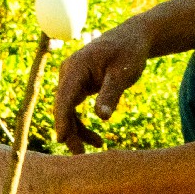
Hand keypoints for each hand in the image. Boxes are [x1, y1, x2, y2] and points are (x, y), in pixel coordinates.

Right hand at [55, 21, 152, 152]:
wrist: (132, 38)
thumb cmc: (129, 52)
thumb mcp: (123, 74)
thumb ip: (111, 94)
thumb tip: (102, 117)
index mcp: (76, 67)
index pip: (64, 98)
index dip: (62, 120)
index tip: (62, 139)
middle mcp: (68, 73)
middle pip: (62, 107)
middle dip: (70, 132)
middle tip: (82, 155)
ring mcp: (71, 79)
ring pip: (67, 111)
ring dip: (77, 131)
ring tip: (97, 147)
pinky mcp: (77, 85)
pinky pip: (73, 108)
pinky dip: (82, 124)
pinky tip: (97, 139)